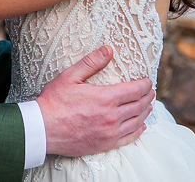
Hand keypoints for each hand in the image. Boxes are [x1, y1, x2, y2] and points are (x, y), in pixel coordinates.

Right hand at [36, 46, 154, 156]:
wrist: (43, 129)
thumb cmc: (54, 101)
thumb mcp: (71, 76)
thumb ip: (92, 62)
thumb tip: (109, 49)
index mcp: (105, 98)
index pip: (135, 91)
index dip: (145, 85)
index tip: (148, 81)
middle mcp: (112, 116)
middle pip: (139, 105)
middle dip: (147, 97)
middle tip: (150, 92)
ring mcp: (110, 133)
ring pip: (137, 121)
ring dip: (145, 112)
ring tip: (148, 106)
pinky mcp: (105, 145)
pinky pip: (129, 138)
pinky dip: (138, 131)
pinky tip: (141, 126)